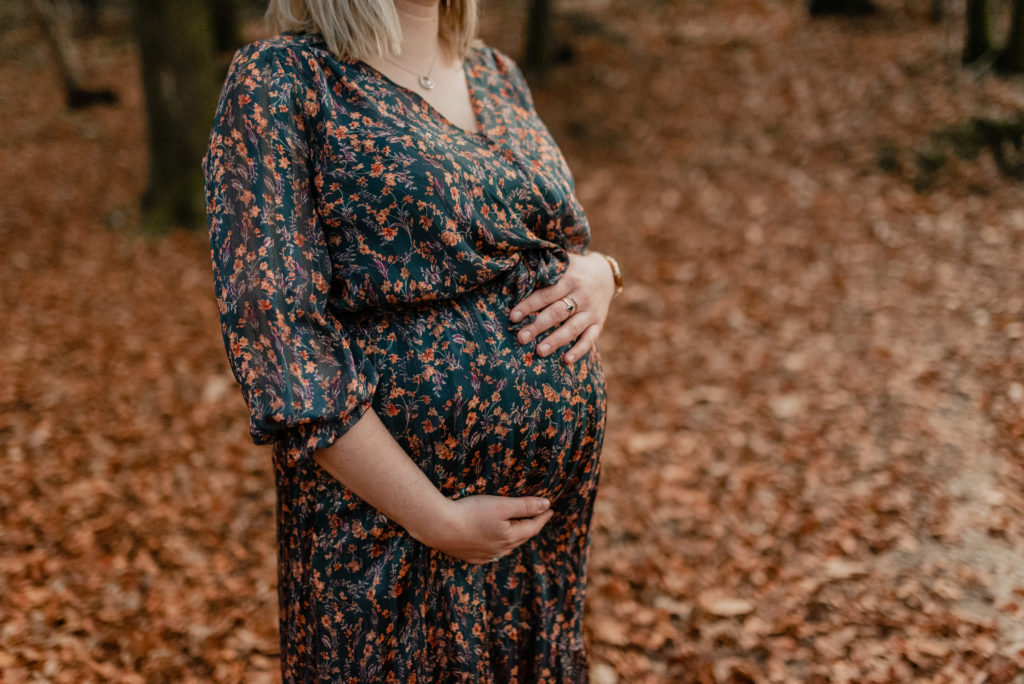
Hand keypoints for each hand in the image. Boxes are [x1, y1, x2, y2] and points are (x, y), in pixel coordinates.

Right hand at [420, 494, 554, 563]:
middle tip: (538, 518)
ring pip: (506, 547)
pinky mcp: (470, 557)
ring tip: (518, 529)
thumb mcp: (501, 505)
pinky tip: (494, 544)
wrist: (440, 527)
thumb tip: (547, 504)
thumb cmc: (471, 513)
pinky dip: (497, 546)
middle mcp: (500, 550)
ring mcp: (484, 556)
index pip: (533, 527)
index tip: (551, 509)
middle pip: (520, 538)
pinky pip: (490, 553)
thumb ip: (525, 505)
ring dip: (514, 538)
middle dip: (530, 527)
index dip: (543, 517)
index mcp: (510, 537)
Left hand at [510, 251, 615, 363]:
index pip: (546, 294)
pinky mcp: (599, 322)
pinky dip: (579, 350)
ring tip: (540, 351)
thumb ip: (545, 270)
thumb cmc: (573, 270)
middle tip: (521, 338)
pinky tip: (566, 361)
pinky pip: (590, 338)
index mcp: (569, 278)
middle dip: (538, 326)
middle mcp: (581, 295)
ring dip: (556, 340)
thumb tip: (516, 276)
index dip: (529, 306)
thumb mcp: (562, 263)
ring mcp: (591, 311)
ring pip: (572, 328)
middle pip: (557, 313)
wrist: (605, 273)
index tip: (513, 317)